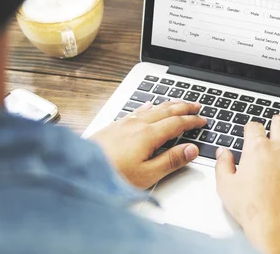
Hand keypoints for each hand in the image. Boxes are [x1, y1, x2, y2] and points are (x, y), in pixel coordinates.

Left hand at [91, 100, 205, 188]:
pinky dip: (149, 106)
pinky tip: (148, 105)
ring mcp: (125, 123)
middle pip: (167, 110)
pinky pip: (138, 110)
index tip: (202, 120)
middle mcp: (137, 124)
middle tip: (197, 105)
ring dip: (169, 104)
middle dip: (184, 107)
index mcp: (149, 135)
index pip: (177, 123)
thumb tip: (191, 149)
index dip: (192, 121)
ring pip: (153, 108)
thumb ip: (171, 161)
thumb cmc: (111, 176)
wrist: (77, 170)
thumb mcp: (146, 174)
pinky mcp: (114, 126)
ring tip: (179, 102)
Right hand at [215, 116, 279, 253]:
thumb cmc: (253, 211)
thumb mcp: (226, 187)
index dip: (250, 127)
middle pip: (279, 124)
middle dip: (275, 121)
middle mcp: (278, 149)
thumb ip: (223, 165)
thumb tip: (223, 153)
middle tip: (275, 120)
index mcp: (257, 149)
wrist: (278, 229)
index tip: (250, 129)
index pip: (254, 127)